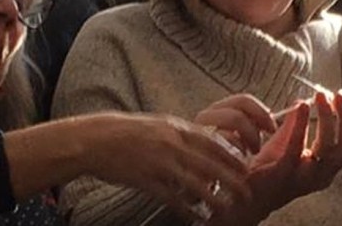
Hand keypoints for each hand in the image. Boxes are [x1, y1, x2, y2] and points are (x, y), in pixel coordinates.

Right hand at [77, 113, 251, 220]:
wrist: (94, 139)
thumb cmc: (125, 132)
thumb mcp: (157, 125)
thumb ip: (179, 134)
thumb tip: (201, 143)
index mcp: (175, 129)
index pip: (212, 142)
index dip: (232, 157)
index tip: (246, 168)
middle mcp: (171, 144)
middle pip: (210, 164)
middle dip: (232, 179)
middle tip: (247, 192)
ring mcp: (158, 162)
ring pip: (195, 183)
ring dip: (214, 198)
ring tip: (228, 210)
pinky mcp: (145, 180)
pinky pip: (171, 197)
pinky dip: (186, 208)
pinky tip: (197, 217)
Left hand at [209, 92, 341, 224]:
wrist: (244, 193)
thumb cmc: (267, 169)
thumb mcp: (286, 143)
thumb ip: (295, 124)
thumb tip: (302, 101)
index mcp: (327, 168)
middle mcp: (322, 175)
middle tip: (338, 96)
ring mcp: (305, 176)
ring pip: (328, 148)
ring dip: (327, 118)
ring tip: (320, 97)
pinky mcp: (284, 173)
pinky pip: (297, 148)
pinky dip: (300, 124)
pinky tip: (300, 106)